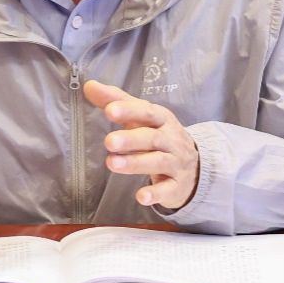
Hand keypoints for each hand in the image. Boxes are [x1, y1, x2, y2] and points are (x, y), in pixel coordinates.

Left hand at [83, 80, 199, 210]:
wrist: (194, 166)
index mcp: (162, 119)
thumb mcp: (141, 118)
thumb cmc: (159, 136)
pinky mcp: (177, 186)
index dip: (129, 111)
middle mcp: (171, 140)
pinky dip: (155, 193)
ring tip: (112, 164)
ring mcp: (176, 163)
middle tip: (109, 142)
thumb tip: (89, 85)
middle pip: (152, 138)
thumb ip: (116, 101)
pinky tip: (141, 197)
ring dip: (136, 163)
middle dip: (131, 139)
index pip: (147, 112)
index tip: (110, 110)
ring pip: (158, 162)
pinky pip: (168, 189)